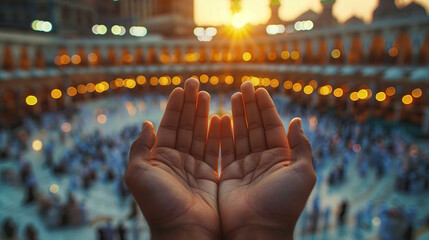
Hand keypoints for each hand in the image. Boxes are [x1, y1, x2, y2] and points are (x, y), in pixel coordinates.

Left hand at [125, 79, 220, 239]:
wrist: (184, 231)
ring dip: (204, 114)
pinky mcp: (211, 175)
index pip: (169, 125)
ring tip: (209, 95)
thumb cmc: (159, 204)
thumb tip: (145, 124)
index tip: (182, 88)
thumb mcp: (138, 174)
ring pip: (201, 134)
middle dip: (190, 104)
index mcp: (160, 158)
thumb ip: (140, 148)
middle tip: (196, 83)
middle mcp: (177, 160)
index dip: (175, 106)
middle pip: (186, 126)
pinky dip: (218, 134)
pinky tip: (221, 118)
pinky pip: (215, 149)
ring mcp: (194, 167)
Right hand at [219, 82, 315, 239]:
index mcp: (281, 158)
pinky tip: (220, 117)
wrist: (257, 230)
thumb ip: (301, 146)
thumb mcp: (302, 174)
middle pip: (255, 126)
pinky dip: (222, 133)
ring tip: (233, 95)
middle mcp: (263, 160)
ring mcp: (245, 167)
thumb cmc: (283, 204)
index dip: (266, 107)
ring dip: (237, 115)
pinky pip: (225, 148)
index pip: (272, 126)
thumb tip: (298, 121)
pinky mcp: (228, 174)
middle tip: (244, 85)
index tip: (258, 89)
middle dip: (250, 106)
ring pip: (240, 134)